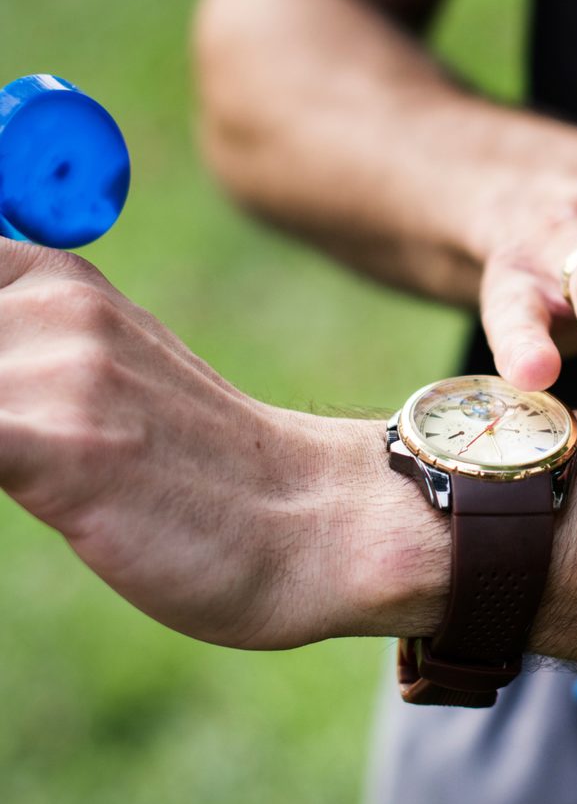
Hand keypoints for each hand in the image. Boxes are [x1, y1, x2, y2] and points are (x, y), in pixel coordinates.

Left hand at [0, 240, 441, 647]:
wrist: (318, 524)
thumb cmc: (205, 471)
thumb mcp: (102, 385)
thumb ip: (20, 354)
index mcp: (54, 280)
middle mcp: (50, 306)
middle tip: (8, 428)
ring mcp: (57, 370)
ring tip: (33, 451)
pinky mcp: (62, 446)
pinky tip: (21, 467)